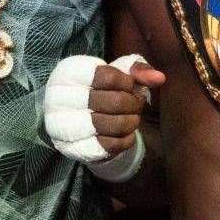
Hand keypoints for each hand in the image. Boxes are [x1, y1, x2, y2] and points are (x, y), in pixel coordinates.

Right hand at [45, 54, 164, 164]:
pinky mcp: (74, 148)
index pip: (107, 76)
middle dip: (133, 103)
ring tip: (131, 116)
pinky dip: (126, 138)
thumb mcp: (117, 73)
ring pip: (115, 125)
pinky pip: (112, 145)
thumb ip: (138, 71)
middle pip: (114, 102)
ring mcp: (64, 126)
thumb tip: (159, 78)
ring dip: (132, 121)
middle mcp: (59, 98)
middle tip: (136, 102)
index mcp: (67, 73)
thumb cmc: (103, 89)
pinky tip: (124, 132)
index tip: (128, 84)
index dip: (127, 82)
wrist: (81, 119)